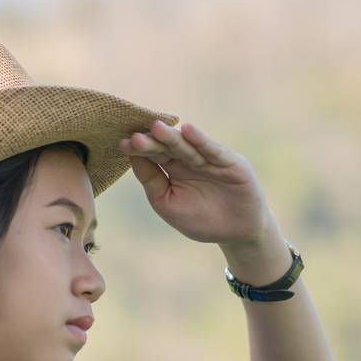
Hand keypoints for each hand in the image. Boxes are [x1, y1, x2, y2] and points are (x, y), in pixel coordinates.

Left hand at [118, 119, 272, 246]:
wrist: (237, 232)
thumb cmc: (200, 219)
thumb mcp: (168, 203)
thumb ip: (151, 182)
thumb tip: (132, 158)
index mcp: (172, 168)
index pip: (152, 155)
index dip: (139, 150)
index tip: (123, 144)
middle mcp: (189, 159)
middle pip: (167, 148)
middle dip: (152, 142)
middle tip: (135, 136)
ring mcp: (209, 159)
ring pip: (187, 146)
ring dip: (172, 137)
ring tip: (156, 128)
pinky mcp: (230, 162)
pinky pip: (213, 150)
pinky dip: (201, 141)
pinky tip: (188, 130)